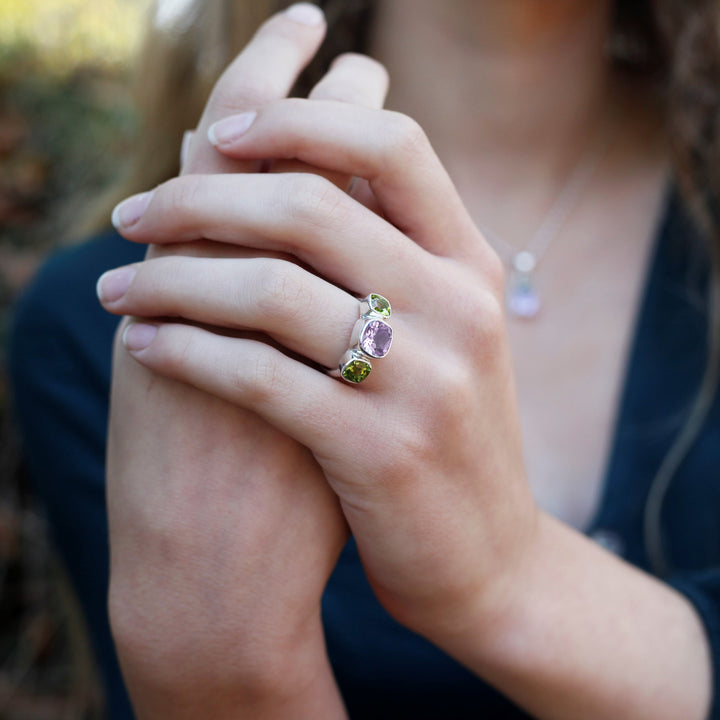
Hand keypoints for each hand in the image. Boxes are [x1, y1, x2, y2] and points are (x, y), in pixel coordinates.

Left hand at [102, 95, 538, 652]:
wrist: (490, 558)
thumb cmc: (446, 434)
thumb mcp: (446, 333)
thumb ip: (392, 258)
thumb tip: (296, 175)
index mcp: (473, 266)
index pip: (393, 144)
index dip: (300, 119)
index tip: (220, 135)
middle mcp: (460, 309)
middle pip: (309, 205)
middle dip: (198, 199)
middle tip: (131, 215)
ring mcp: (426, 382)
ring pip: (270, 290)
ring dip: (172, 281)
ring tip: (117, 290)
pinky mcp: (380, 453)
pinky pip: (259, 378)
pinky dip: (187, 352)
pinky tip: (145, 346)